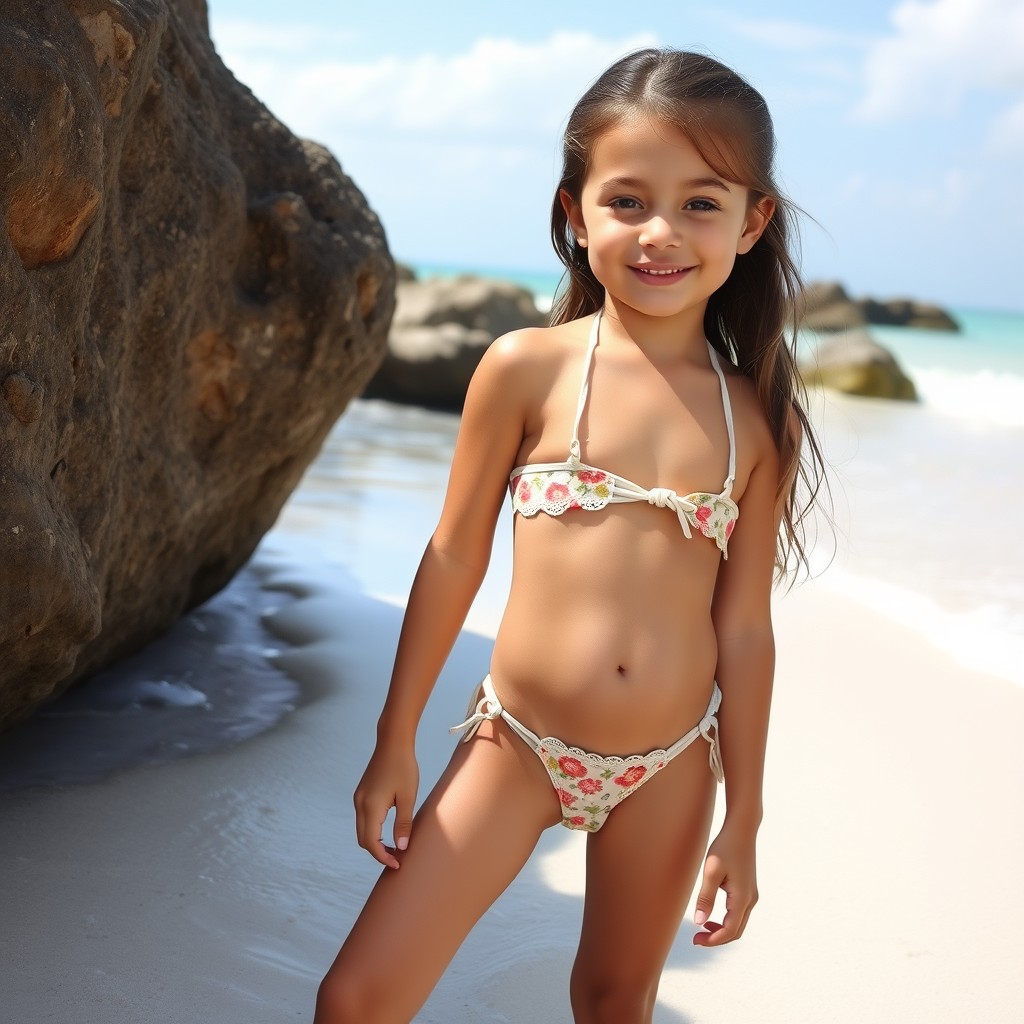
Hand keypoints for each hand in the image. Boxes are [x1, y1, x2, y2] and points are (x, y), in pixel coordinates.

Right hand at [353, 742, 418, 869]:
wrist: (393, 742)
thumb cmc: (404, 767)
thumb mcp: (408, 796)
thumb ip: (403, 823)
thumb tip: (401, 848)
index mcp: (371, 806)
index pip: (371, 842)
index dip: (383, 857)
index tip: (398, 864)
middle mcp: (360, 804)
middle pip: (363, 840)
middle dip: (378, 852)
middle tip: (397, 858)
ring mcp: (358, 798)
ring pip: (361, 830)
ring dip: (374, 842)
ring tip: (394, 847)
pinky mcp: (361, 793)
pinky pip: (362, 819)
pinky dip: (372, 830)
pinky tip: (387, 831)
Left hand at [692, 824, 758, 945]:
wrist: (742, 829)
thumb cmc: (725, 847)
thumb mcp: (712, 871)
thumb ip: (705, 897)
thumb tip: (699, 922)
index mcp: (742, 898)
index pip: (729, 931)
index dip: (712, 940)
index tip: (694, 939)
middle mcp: (750, 900)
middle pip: (736, 932)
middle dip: (716, 938)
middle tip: (696, 938)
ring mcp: (751, 895)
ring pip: (738, 924)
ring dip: (721, 930)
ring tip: (702, 928)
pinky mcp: (748, 890)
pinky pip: (739, 914)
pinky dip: (726, 921)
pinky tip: (711, 915)